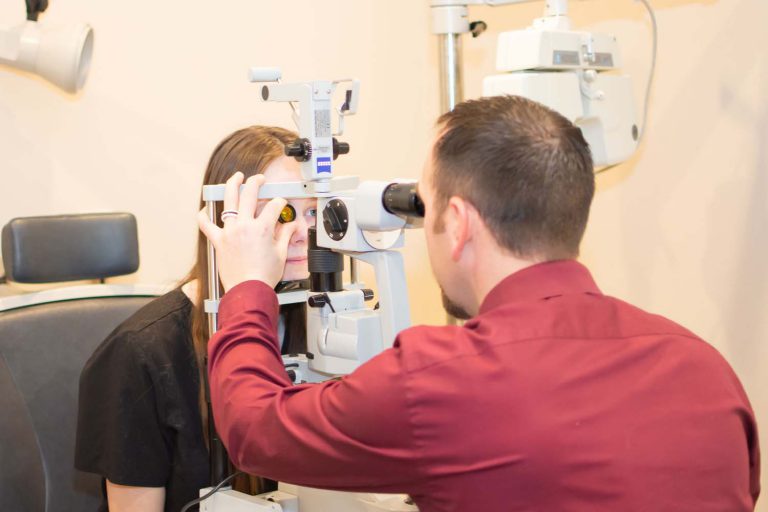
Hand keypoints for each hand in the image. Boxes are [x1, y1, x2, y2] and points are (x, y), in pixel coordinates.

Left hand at [198, 172, 299, 290]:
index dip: (280, 202)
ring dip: (232, 185)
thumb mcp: (281, 254)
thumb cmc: (263, 276)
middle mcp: (244, 226)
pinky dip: (203, 215)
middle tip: (259, 179)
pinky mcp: (219, 241)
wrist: (248, 290)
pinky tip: (205, 208)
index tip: (281, 204)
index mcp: (262, 228)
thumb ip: (285, 236)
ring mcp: (229, 231)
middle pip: (250, 194)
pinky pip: (206, 224)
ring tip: (236, 178)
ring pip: (228, 201)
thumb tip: (291, 227)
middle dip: (256, 182)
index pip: (274, 206)